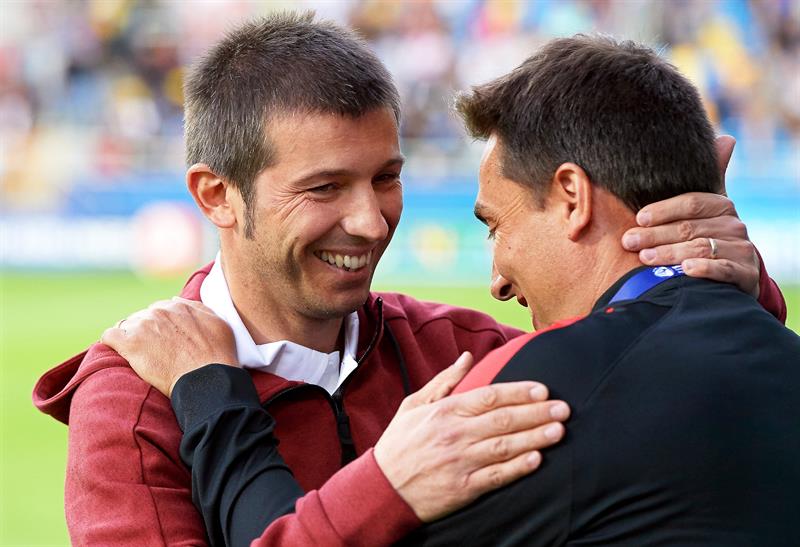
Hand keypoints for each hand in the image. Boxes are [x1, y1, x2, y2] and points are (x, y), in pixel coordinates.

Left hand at [101, 298, 237, 396]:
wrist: (206, 379)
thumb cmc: (217, 355)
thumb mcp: (217, 322)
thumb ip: (196, 308)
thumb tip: (176, 300)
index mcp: (177, 306)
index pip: (159, 310)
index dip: (161, 325)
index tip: (164, 339)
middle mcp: (158, 312)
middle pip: (142, 317)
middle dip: (145, 331)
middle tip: (153, 350)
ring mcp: (143, 326)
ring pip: (126, 325)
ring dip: (130, 337)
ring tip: (138, 354)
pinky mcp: (130, 344)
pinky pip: (109, 336)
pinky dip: (112, 341)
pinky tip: (119, 351)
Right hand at [374, 352, 569, 521]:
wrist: (381, 488)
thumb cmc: (399, 443)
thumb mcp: (414, 405)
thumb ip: (444, 381)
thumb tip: (467, 357)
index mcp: (444, 412)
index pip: (489, 396)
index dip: (519, 392)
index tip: (543, 390)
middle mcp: (454, 435)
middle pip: (503, 420)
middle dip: (536, 413)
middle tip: (564, 408)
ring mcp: (460, 462)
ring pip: (504, 447)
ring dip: (535, 438)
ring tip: (559, 431)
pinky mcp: (463, 488)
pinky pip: (496, 476)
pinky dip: (518, 468)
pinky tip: (537, 459)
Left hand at [621, 136, 759, 296]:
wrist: (734, 271)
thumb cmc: (707, 234)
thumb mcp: (703, 207)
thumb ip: (707, 176)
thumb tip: (727, 138)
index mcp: (720, 205)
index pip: (691, 203)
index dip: (663, 209)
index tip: (638, 217)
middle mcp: (734, 224)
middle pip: (689, 227)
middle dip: (655, 235)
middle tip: (629, 241)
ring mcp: (741, 249)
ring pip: (700, 248)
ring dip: (670, 253)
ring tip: (645, 257)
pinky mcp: (745, 273)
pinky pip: (723, 270)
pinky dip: (704, 269)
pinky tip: (685, 270)